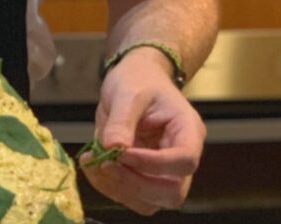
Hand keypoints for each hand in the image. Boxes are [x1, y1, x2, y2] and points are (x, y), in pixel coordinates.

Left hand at [80, 46, 204, 215]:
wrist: (135, 78)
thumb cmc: (138, 79)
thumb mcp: (128, 91)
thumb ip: (122, 120)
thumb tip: (112, 148)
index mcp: (188, 131)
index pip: (184, 161)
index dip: (154, 164)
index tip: (122, 153)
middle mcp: (182, 157)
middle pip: (171, 192)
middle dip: (135, 183)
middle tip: (105, 162)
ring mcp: (165, 172)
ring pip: (151, 202)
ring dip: (118, 188)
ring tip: (92, 161)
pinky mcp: (146, 178)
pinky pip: (132, 197)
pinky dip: (109, 187)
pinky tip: (92, 165)